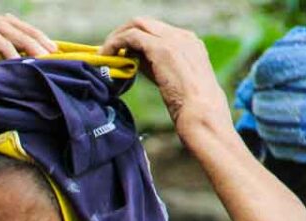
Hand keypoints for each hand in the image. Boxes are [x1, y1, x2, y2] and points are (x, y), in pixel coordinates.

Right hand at [0, 15, 55, 103]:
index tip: (47, 53)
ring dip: (26, 40)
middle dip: (35, 36)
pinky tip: (18, 61)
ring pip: (3, 26)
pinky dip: (6, 48)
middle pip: (10, 23)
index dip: (29, 38)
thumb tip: (4, 80)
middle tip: (54, 53)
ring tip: (43, 56)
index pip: (7, 29)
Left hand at [100, 18, 231, 140]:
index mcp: (188, 41)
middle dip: (122, 33)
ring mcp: (173, 40)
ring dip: (116, 37)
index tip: (120, 51)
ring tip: (104, 54)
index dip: (134, 38)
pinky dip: (115, 43)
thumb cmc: (189, 105)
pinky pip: (131, 36)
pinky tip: (107, 56)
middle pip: (144, 23)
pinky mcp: (161, 48)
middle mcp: (182, 36)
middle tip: (107, 50)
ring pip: (136, 25)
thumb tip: (131, 58)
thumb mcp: (171, 79)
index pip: (155, 30)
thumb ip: (153, 65)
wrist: (202, 112)